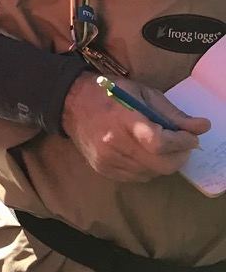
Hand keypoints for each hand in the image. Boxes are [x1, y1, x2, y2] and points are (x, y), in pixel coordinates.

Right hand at [59, 72, 208, 182]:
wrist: (71, 104)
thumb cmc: (109, 93)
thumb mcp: (143, 94)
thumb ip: (172, 114)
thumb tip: (201, 127)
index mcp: (124, 120)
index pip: (160, 143)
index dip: (182, 143)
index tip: (191, 138)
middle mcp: (114, 144)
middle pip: (160, 165)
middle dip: (179, 157)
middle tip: (182, 146)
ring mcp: (107, 159)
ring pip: (151, 173)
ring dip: (164, 163)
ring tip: (162, 149)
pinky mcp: (103, 169)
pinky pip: (137, 178)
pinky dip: (148, 169)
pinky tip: (145, 155)